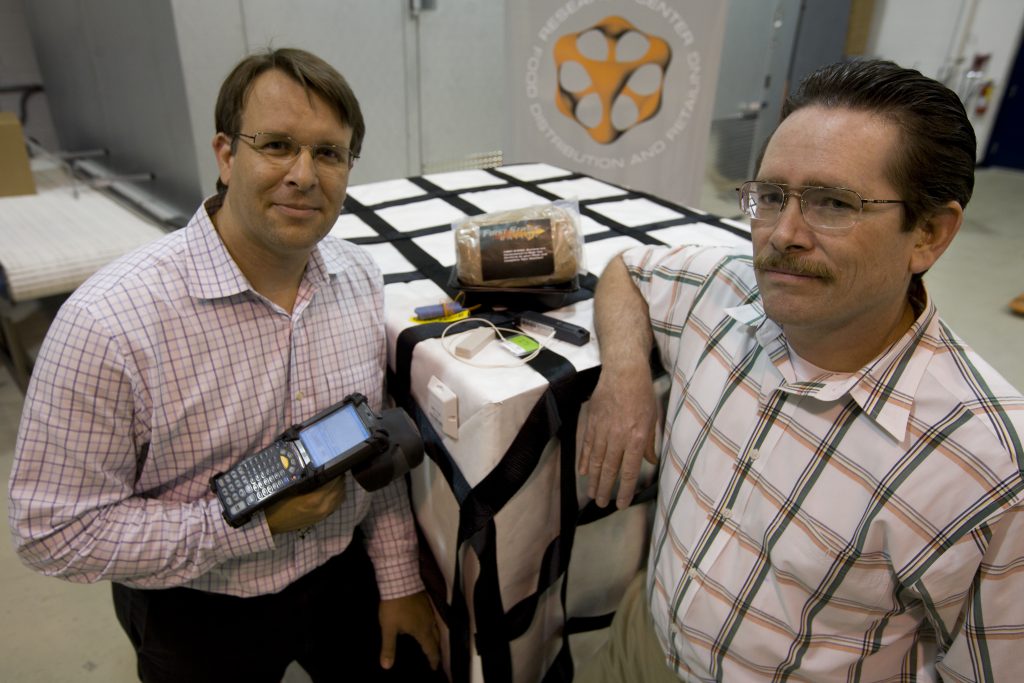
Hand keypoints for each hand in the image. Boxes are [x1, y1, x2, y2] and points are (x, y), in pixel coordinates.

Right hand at [264, 475, 346, 533]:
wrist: (272, 523)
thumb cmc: (278, 503)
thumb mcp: (291, 488)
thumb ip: (306, 479)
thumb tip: (318, 468)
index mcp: (315, 499)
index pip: (333, 481)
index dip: (335, 471)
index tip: (334, 463)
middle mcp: (323, 507)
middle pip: (339, 488)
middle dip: (339, 477)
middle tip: (335, 468)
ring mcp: (323, 514)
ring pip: (340, 497)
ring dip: (340, 486)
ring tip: (335, 477)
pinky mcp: (322, 518)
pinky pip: (336, 504)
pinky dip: (338, 496)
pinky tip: (333, 489)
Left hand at [379, 591, 440, 670]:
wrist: (399, 582)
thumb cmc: (394, 607)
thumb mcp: (388, 628)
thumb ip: (388, 647)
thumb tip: (386, 666)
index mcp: (422, 631)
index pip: (431, 649)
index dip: (433, 659)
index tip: (434, 667)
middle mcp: (429, 623)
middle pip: (437, 639)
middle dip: (436, 650)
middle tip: (434, 658)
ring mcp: (429, 612)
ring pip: (436, 628)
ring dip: (435, 638)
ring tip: (432, 643)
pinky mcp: (427, 603)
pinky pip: (433, 619)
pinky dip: (431, 627)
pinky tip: (425, 625)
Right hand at [579, 365, 657, 508]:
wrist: (624, 372)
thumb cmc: (642, 394)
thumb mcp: (653, 419)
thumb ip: (649, 443)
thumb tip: (650, 461)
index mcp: (636, 437)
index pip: (629, 469)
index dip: (624, 489)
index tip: (620, 503)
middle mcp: (618, 437)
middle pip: (610, 469)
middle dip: (605, 489)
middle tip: (601, 504)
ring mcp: (602, 430)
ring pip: (596, 460)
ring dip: (593, 479)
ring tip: (591, 494)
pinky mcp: (592, 422)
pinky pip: (587, 445)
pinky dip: (585, 460)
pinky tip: (584, 472)